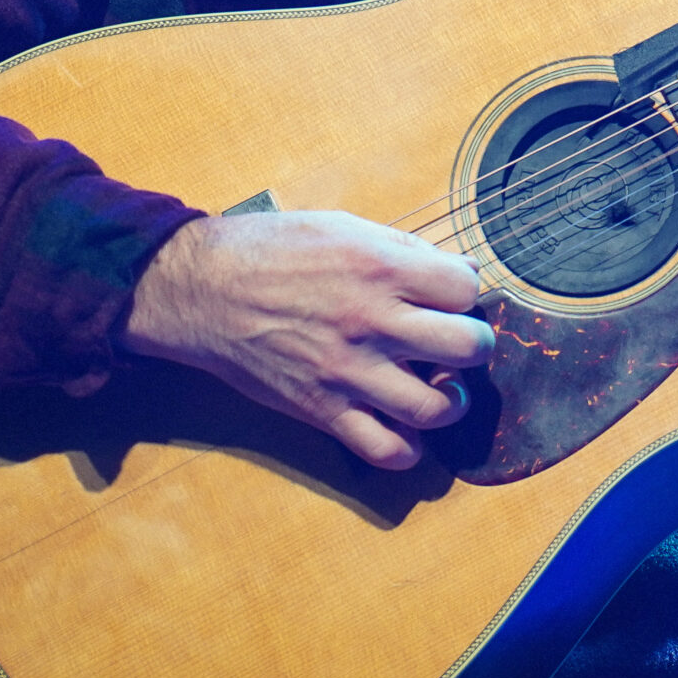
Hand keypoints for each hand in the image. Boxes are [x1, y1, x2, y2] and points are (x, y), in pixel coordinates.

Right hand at [119, 209, 496, 470]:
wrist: (203, 289)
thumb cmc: (274, 250)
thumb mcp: (344, 227)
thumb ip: (404, 251)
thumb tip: (458, 273)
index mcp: (379, 268)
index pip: (466, 288)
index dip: (466, 292)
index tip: (451, 295)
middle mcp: (370, 321)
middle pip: (468, 347)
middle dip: (475, 344)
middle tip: (458, 342)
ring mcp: (346, 371)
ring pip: (435, 408)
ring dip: (451, 401)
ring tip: (442, 388)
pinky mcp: (321, 409)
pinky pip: (383, 449)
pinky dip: (406, 447)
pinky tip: (404, 426)